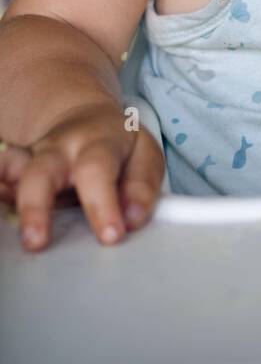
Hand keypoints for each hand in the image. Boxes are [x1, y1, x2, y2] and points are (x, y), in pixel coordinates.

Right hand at [0, 100, 164, 251]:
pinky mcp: (12, 173)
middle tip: (35, 243)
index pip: (96, 170)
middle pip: (39, 173)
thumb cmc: (117, 146)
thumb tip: (132, 218)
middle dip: (35, 207)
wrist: (86, 121)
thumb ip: (141, 185)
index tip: (111, 236)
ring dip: (4, 192)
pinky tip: (3, 212)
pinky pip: (0, 181)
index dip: (102, 204)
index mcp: (95, 143)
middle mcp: (56, 149)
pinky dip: (0, 194)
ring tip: (8, 229)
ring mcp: (29, 160)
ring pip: (7, 169)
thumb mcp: (143, 154)